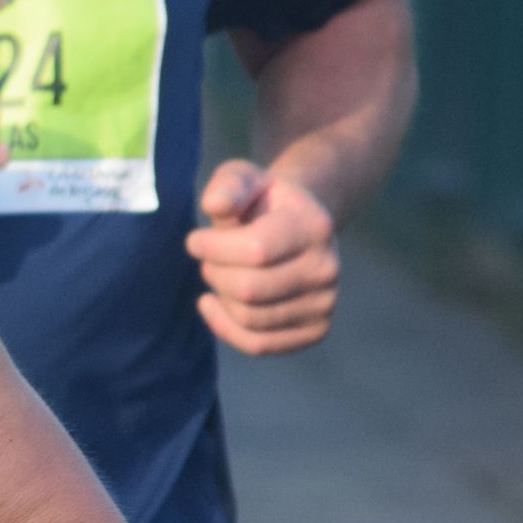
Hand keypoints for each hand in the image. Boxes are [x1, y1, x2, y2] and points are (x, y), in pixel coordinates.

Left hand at [186, 156, 339, 355]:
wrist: (296, 228)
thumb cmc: (260, 203)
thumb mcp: (243, 179)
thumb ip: (228, 185)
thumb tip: (214, 205)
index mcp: (315, 226)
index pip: (255, 250)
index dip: (212, 247)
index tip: (195, 240)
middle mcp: (327, 268)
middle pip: (249, 289)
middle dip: (214, 273)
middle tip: (208, 260)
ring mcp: (325, 303)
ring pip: (249, 318)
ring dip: (220, 297)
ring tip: (219, 274)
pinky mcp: (315, 331)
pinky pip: (258, 344)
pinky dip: (225, 327)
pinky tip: (213, 303)